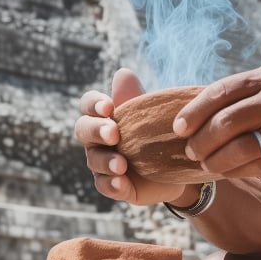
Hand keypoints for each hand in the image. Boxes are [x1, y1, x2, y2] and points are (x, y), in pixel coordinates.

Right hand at [75, 68, 188, 205]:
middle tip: (113, 134)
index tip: (109, 106)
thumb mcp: (149, 113)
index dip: (94, 104)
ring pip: (93, 160)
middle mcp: (97, 139)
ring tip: (122, 165)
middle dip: (97, 130)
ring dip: (106, 161)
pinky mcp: (113, 185)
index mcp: (103, 116)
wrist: (177, 165)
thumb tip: (123, 73)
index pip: (88, 105)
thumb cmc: (156, 131)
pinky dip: (112, 184)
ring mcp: (102, 163)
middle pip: (83, 130)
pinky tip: (121, 182)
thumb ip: (134, 96)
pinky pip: (104, 186)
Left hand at [174, 65, 260, 177]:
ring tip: (206, 163)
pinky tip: (226, 171)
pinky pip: (256, 166)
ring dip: (215, 160)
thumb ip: (238, 95)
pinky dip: (234, 171)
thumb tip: (192, 114)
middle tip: (191, 150)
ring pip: (240, 148)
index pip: (221, 92)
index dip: (195, 111)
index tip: (178, 127)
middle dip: (202, 140)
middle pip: (227, 122)